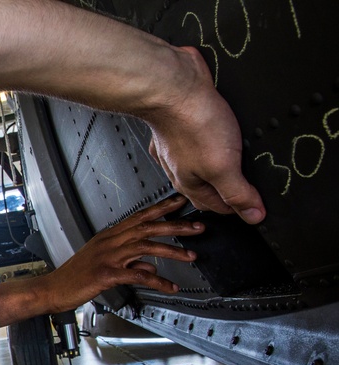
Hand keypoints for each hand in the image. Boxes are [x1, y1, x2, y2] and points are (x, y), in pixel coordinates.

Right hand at [40, 194, 203, 312]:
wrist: (52, 289)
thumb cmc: (74, 277)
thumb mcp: (103, 265)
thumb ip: (129, 264)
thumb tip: (149, 266)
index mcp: (108, 236)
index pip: (139, 216)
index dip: (161, 208)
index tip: (180, 202)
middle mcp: (109, 241)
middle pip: (147, 226)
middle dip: (175, 224)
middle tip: (197, 226)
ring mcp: (108, 256)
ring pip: (145, 246)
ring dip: (171, 250)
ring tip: (191, 255)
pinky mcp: (107, 273)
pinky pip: (138, 275)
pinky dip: (157, 281)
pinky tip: (170, 287)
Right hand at [145, 47, 264, 223]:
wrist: (172, 85)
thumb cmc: (192, 122)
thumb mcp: (223, 166)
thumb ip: (238, 192)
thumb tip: (252, 216)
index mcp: (188, 183)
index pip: (217, 206)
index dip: (239, 207)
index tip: (256, 204)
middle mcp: (179, 168)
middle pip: (205, 188)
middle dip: (223, 191)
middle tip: (243, 189)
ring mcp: (176, 146)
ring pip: (197, 164)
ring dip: (213, 167)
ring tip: (231, 164)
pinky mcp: (178, 124)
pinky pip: (193, 140)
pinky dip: (204, 142)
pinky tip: (213, 133)